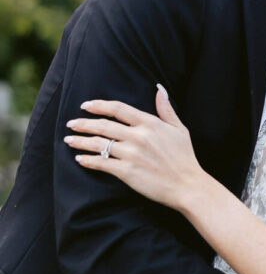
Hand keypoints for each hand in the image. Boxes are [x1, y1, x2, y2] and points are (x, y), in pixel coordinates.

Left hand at [64, 85, 206, 210]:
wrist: (188, 185)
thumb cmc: (185, 157)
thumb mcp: (179, 128)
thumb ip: (166, 108)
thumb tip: (159, 88)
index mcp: (150, 123)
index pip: (118, 109)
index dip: (99, 105)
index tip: (85, 105)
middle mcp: (138, 136)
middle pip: (104, 125)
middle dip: (84, 123)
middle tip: (71, 123)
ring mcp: (131, 154)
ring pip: (99, 144)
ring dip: (81, 141)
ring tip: (69, 140)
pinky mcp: (127, 172)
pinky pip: (102, 163)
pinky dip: (88, 160)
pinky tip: (79, 158)